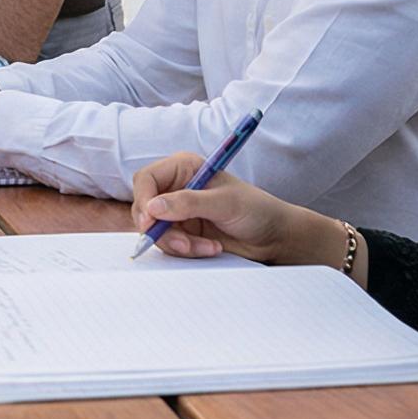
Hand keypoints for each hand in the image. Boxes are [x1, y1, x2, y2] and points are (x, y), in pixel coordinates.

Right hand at [130, 151, 345, 266]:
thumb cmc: (256, 210)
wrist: (274, 238)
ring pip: (156, 230)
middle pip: (145, 208)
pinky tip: (210, 248)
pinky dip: (187, 250)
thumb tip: (153, 207)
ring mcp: (178, 212)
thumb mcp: (224, 203)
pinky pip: (169, 244)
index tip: (150, 222)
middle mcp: (176, 187)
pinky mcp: (183, 233)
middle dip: (161, 229)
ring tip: (206, 246)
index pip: (147, 179)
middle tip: (182, 243)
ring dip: (178, 243)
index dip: (144, 200)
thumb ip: (188, 203)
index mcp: (184, 168)